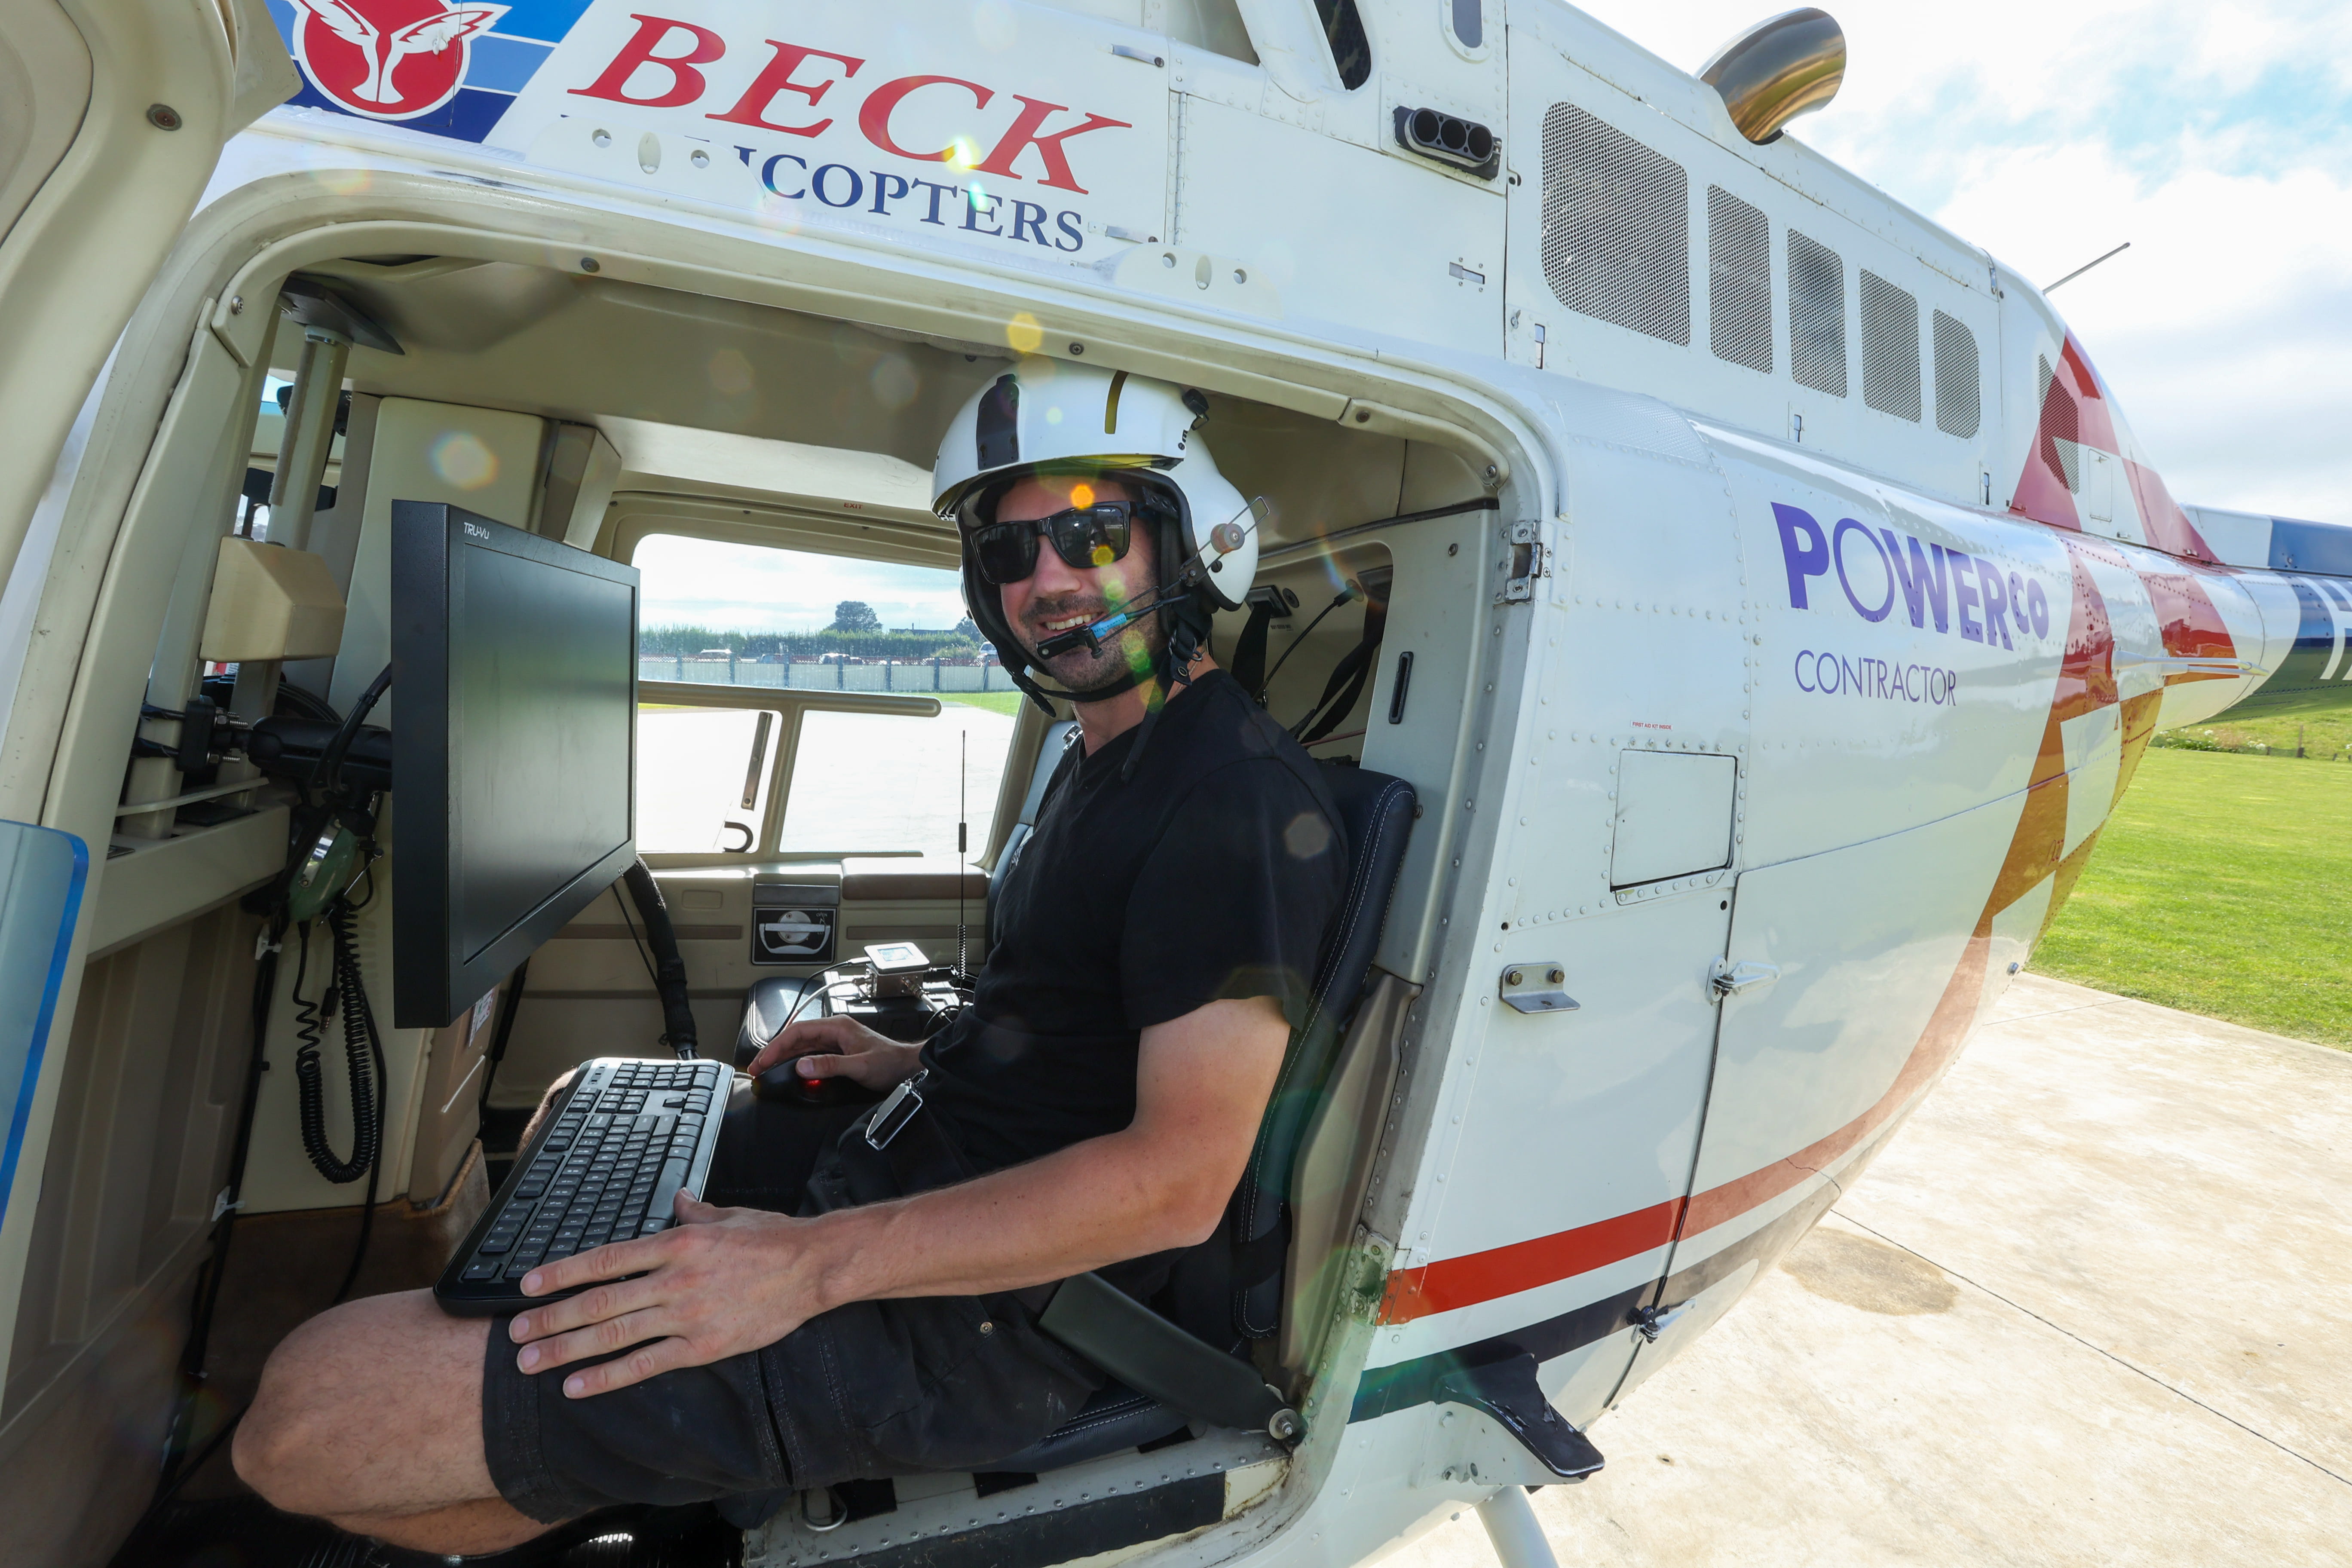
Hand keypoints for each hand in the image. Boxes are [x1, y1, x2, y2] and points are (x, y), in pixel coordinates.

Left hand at [508, 1195, 831, 1395]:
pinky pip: (646, 1364)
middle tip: (516, 1334)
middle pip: (599, 1301)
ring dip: (567, 1349)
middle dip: (551, 1318)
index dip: (562, 1273)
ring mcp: (687, 1314)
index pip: (606, 1259)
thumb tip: (676, 1200)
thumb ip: (694, 1213)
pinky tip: (577, 1386)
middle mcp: (674, 1279)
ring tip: (532, 1362)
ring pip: (614, 1335)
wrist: (812, 1267)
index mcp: (676, 1243)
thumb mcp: (728, 1216)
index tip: (528, 1285)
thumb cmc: (771, 1239)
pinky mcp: (703, 1345)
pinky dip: (608, 1377)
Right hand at [745, 1013, 921, 1090]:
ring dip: (782, 1057)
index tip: (762, 1060)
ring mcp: (835, 1042)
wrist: (909, 1068)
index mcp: (837, 1026)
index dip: (777, 1045)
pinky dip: (795, 1062)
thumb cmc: (890, 1062)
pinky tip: (786, 1070)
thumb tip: (801, 1065)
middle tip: (756, 1068)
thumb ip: (831, 1065)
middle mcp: (834, 1031)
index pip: (798, 1031)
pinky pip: (811, 1055)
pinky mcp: (838, 1053)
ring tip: (765, 1070)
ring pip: (801, 1046)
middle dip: (774, 1051)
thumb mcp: (860, 1066)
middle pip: (796, 1038)